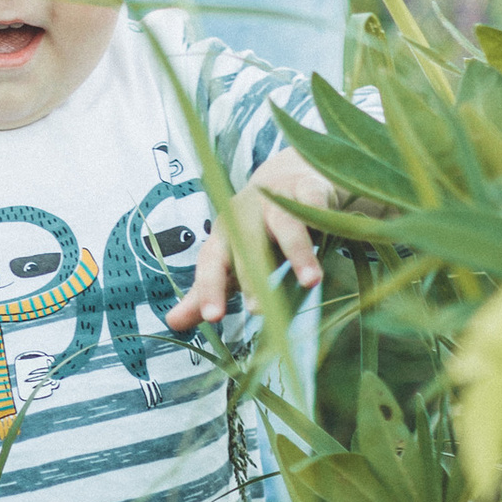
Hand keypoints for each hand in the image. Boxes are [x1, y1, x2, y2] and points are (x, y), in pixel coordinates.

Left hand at [162, 149, 336, 334]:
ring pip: (285, 225)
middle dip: (251, 276)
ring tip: (310, 281)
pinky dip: (319, 217)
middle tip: (259, 310)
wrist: (288, 178)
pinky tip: (329, 236)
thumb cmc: (257, 229)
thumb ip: (207, 290)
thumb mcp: (232, 258)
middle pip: (246, 245)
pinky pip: (312, 201)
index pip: (212, 263)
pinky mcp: (307, 188)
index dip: (210, 289)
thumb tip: (172, 323)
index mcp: (223, 235)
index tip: (212, 317)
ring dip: (298, 252)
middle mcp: (245, 215)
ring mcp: (276, 199)